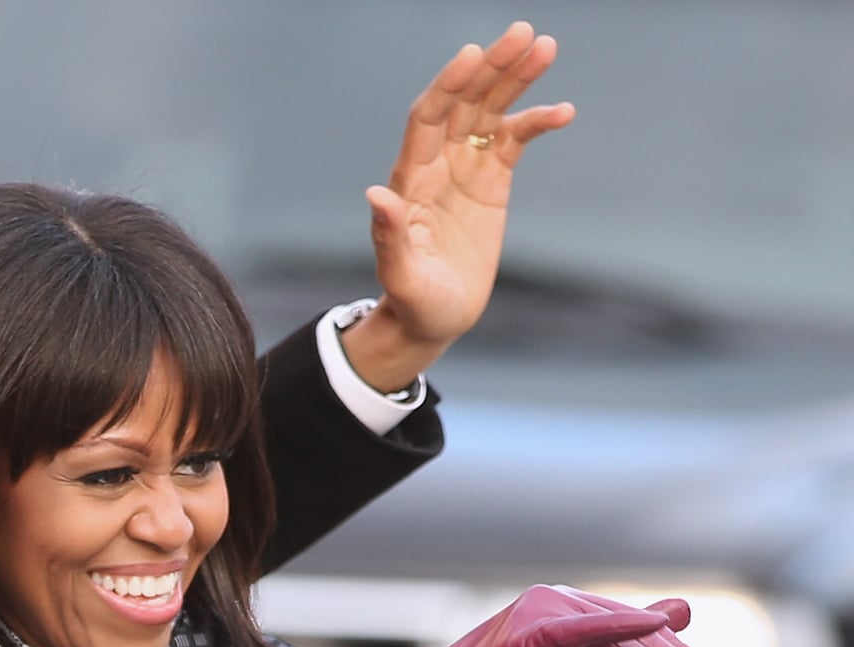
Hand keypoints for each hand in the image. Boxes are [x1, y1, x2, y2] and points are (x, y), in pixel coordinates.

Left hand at [340, 21, 576, 391]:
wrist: (434, 320)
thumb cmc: (413, 302)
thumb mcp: (402, 276)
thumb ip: (390, 237)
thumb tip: (376, 196)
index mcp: (410, 182)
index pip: (426, 120)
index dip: (447, 86)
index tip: (472, 55)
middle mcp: (436, 165)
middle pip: (463, 103)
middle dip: (490, 68)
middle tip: (522, 32)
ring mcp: (465, 169)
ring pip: (490, 112)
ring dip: (516, 80)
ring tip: (546, 46)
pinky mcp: (492, 181)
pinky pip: (515, 140)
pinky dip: (537, 122)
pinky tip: (563, 111)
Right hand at [346, 586, 728, 646]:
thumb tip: (681, 613)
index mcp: (566, 609)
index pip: (636, 633)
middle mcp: (556, 600)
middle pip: (636, 635)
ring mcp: (541, 613)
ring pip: (620, 642)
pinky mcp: (528, 635)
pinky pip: (585, 631)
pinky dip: (622, 627)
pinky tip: (658, 624)